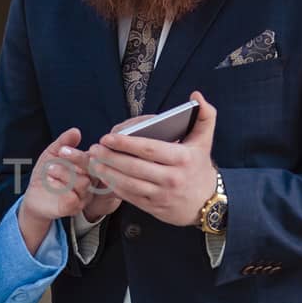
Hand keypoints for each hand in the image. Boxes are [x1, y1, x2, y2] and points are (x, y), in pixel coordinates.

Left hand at [18, 129, 94, 252]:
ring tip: (50, 169)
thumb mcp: (52, 154)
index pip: (94, 159)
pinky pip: (73, 198)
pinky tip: (50, 182)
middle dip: (74, 159)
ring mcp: (82, 197)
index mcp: (87, 169)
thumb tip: (76, 131)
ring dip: (64, 173)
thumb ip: (63, 142)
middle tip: (59, 154)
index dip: (79, 153)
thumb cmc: (46, 175)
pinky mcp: (72, 208)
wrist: (33, 196)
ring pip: (83, 183)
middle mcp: (89, 183)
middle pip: (92, 169)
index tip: (63, 149)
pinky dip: (60, 188)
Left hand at [88, 92, 218, 226]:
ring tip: (94, 162)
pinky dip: (115, 187)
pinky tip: (104, 177)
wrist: (207, 202)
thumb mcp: (205, 140)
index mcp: (182, 159)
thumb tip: (196, 95)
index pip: (149, 149)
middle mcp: (172, 178)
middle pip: (134, 167)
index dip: (125, 143)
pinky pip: (130, 197)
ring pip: (129, 184)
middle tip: (94, 148)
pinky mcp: (154, 207)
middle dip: (111, 157)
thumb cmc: (199, 166)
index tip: (107, 137)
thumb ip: (205, 115)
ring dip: (108, 173)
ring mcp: (162, 195)